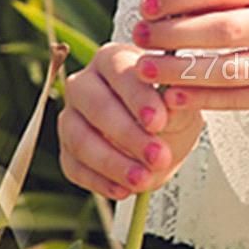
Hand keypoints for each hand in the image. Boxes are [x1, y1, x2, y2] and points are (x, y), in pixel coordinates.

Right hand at [58, 42, 203, 200]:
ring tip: (143, 180)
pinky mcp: (66, 150)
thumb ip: (176, 104)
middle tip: (157, 156)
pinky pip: (75, 167)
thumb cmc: (170, 111)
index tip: (158, 121)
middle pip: (97, 106)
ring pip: (81, 139)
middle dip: (128, 134)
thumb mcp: (182, 105)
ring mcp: (70, 116)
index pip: (120, 71)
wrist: (162, 139)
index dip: (138, 97)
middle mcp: (84, 82)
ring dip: (113, 163)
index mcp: (113, 59)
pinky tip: (124, 190)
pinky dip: (100, 181)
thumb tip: (170, 102)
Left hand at [128, 0, 248, 112]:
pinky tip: (173, 94)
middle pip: (224, 29)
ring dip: (180, 70)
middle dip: (174, 34)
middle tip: (140, 36)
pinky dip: (202, 98)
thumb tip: (164, 3)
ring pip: (228, 69)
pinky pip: (238, 99)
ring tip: (146, 68)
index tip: (148, 4)